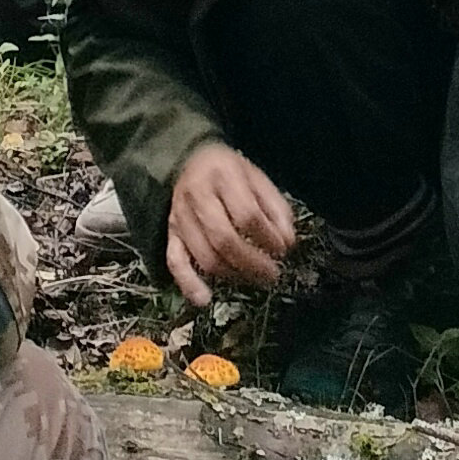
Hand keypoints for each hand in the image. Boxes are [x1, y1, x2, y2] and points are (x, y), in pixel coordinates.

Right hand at [167, 137, 299, 307]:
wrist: (190, 160)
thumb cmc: (229, 172)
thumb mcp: (257, 177)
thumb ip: (275, 208)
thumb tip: (287, 242)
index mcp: (223, 176)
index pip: (246, 214)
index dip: (268, 237)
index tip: (283, 250)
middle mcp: (197, 196)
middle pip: (224, 239)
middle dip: (252, 263)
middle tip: (272, 274)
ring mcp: (180, 217)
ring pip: (204, 256)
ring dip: (233, 275)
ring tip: (254, 280)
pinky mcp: (171, 233)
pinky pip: (175, 262)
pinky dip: (188, 284)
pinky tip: (204, 299)